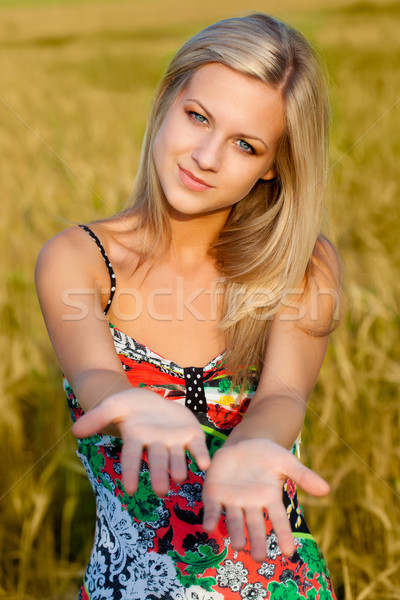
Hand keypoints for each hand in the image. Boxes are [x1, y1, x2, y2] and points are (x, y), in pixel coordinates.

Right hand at [71, 389, 209, 495]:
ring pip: (177, 457)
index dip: (132, 473)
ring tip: (181, 478)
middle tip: (162, 491)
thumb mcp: (111, 406)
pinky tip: (206, 464)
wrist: (148, 400)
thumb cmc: (127, 407)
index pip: (132, 458)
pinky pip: (197, 446)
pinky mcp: (190, 434)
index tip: (130, 490)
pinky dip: (201, 455)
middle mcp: (156, 444)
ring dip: (179, 467)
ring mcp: (174, 440)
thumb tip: (74, 432)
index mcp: (136, 440)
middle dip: (159, 475)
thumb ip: (96, 418)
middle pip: (157, 461)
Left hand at [202, 438, 329, 560]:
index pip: (279, 520)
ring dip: (235, 532)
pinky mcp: (214, 493)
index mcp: (269, 499)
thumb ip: (303, 475)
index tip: (288, 553)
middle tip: (259, 558)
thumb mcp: (286, 461)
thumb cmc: (268, 455)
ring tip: (238, 545)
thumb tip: (327, 490)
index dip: (283, 536)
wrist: (243, 443)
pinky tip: (208, 526)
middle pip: (254, 526)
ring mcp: (232, 500)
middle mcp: (251, 504)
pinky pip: (211, 508)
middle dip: (257, 541)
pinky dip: (210, 517)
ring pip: (233, 520)